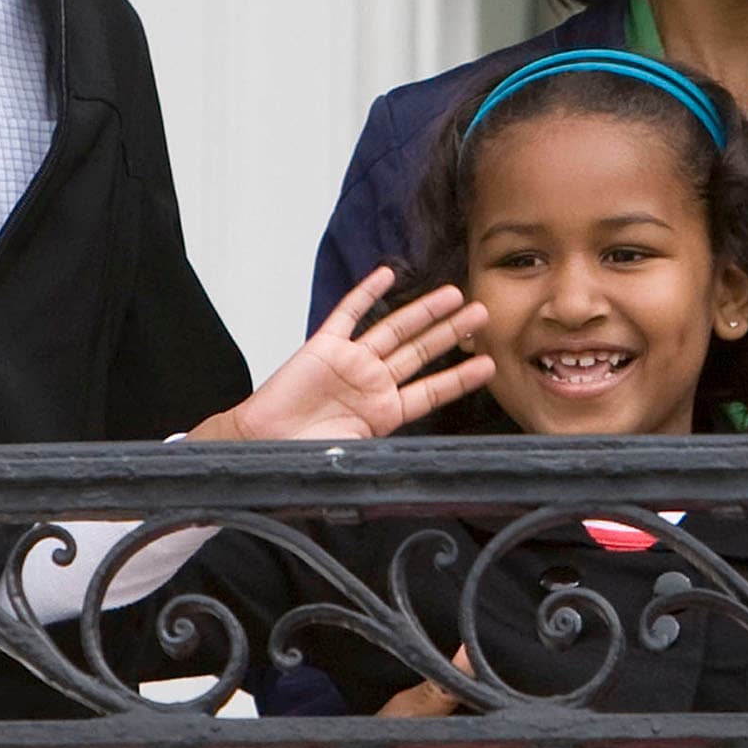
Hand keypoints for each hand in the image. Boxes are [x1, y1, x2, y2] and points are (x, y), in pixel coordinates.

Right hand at [188, 269, 492, 442]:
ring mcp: (350, 362)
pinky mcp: (323, 347)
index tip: (489, 365)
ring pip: (394, 329)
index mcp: (384, 413)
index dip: (459, 378)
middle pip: (420, 352)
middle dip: (452, 333)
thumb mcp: (351, 460)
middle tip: (483, 315)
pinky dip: (366, 293)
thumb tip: (413, 472)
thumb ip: (381, 456)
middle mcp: (372, 383)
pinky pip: (348, 313)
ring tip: (454, 295)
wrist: (258, 446)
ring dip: (423, 311)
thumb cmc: (298, 457)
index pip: (430, 391)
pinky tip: (387, 274)